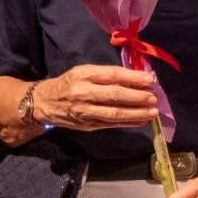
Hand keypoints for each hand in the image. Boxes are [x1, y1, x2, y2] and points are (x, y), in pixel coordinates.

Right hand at [32, 65, 161, 132]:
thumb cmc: (70, 83)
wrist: (44, 103)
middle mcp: (83, 93)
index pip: (111, 75)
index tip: (149, 80)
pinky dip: (129, 122)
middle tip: (153, 98)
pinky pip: (112, 124)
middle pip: (114, 96)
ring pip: (114, 113)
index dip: (132, 78)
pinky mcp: (88, 125)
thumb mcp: (85, 72)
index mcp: (84, 75)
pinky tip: (142, 120)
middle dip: (137, 97)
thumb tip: (138, 78)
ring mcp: (85, 111)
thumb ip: (108, 75)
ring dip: (136, 113)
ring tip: (153, 112)